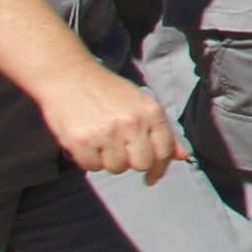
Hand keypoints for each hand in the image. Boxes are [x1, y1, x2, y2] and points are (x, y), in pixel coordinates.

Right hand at [40, 64, 181, 182]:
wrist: (68, 75)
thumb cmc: (108, 91)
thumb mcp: (141, 103)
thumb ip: (163, 131)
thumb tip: (183, 156)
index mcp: (150, 111)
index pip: (164, 151)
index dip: (160, 168)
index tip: (152, 176)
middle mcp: (131, 123)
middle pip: (142, 164)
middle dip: (133, 162)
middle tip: (121, 150)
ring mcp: (105, 133)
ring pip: (117, 168)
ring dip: (109, 160)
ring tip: (102, 141)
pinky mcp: (81, 141)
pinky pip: (92, 166)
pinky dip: (89, 160)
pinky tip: (88, 143)